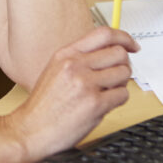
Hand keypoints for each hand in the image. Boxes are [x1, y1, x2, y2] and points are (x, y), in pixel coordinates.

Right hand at [3, 27, 139, 162]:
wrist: (31, 129)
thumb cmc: (44, 105)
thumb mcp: (56, 70)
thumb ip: (80, 58)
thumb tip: (110, 52)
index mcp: (66, 54)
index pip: (104, 34)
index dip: (124, 37)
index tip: (132, 45)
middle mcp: (76, 65)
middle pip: (119, 53)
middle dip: (124, 64)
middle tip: (118, 75)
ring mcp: (86, 84)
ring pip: (124, 73)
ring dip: (121, 83)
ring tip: (107, 92)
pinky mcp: (95, 104)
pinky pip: (123, 95)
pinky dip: (118, 100)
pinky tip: (105, 104)